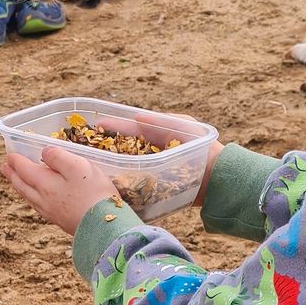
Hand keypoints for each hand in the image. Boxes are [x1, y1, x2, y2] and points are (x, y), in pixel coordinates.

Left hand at [1, 147, 118, 234]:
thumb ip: (59, 157)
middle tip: (4, 167)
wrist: (104, 227)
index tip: (10, 155)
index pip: (25, 170)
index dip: (17, 161)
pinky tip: (36, 199)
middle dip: (13, 175)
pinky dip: (30, 197)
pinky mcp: (61, 220)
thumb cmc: (93, 193)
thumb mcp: (78, 166)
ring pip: (28, 197)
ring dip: (19, 186)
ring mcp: (51, 212)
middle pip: (23, 185)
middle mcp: (43, 199)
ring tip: (16, 181)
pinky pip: (37, 206)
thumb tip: (44, 152)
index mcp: (45, 184)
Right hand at [103, 111, 223, 207]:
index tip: (96, 127)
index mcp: (157, 135)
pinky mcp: (157, 188)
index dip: (113, 127)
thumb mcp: (184, 128)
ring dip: (112, 168)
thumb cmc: (203, 148)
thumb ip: (160, 121)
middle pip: (123, 149)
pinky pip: (136, 185)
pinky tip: (111, 187)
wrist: (219, 178)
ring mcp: (153, 170)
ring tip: (93, 169)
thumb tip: (136, 116)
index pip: (129, 129)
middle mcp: (152, 152)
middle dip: (107, 149)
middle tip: (86, 150)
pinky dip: (124, 185)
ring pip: (127, 167)